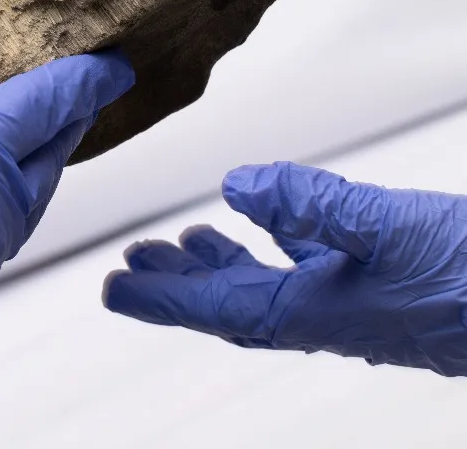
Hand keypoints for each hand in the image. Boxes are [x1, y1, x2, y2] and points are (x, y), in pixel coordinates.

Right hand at [0, 36, 133, 373]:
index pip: (45, 105)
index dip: (83, 80)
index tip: (114, 65)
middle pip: (52, 153)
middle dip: (74, 118)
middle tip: (86, 92)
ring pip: (32, 195)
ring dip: (42, 160)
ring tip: (35, 137)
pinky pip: (4, 227)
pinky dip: (9, 195)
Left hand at [104, 161, 466, 376]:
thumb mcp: (387, 227)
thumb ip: (309, 204)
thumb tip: (232, 185)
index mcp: (318, 313)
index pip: (219, 309)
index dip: (162, 298)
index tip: (110, 290)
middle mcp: (329, 311)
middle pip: (234, 300)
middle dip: (180, 283)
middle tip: (131, 264)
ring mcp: (358, 298)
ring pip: (270, 281)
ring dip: (223, 260)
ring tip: (184, 240)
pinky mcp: (385, 277)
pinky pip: (313, 259)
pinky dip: (282, 236)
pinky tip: (269, 214)